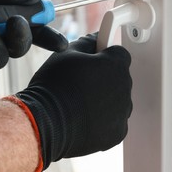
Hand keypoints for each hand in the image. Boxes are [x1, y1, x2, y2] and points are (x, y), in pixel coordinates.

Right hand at [12, 33, 132, 171]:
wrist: (46, 122)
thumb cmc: (54, 86)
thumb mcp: (66, 53)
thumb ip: (87, 42)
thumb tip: (96, 38)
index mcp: (116, 64)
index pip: (118, 54)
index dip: (104, 56)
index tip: (92, 61)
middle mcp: (125, 88)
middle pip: (118, 78)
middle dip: (103, 78)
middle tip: (80, 83)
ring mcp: (122, 112)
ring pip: (116, 101)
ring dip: (104, 100)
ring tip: (78, 103)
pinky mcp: (116, 133)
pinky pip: (113, 122)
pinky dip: (102, 120)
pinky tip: (83, 118)